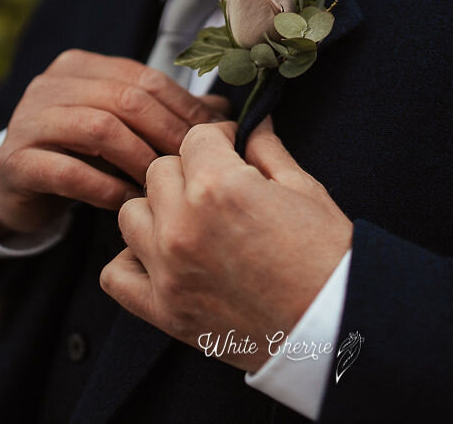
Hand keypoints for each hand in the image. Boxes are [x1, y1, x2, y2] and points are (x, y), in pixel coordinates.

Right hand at [0, 49, 229, 235]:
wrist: (17, 189)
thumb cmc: (81, 155)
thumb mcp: (124, 129)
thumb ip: (167, 115)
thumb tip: (226, 113)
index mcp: (81, 66)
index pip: (145, 78)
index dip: (186, 108)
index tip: (217, 137)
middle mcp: (51, 83)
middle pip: (126, 99)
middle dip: (168, 133)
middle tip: (195, 165)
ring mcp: (28, 119)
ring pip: (99, 129)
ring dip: (140, 160)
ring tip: (163, 186)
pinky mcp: (15, 161)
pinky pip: (69, 172)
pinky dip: (105, 188)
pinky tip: (127, 203)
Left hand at [99, 117, 352, 372]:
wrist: (336, 328)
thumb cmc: (328, 260)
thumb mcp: (305, 191)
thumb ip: (268, 151)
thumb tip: (256, 124)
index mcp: (220, 187)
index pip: (196, 137)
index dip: (220, 137)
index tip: (232, 148)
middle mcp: (183, 225)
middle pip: (159, 170)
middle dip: (189, 170)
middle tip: (218, 185)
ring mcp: (168, 270)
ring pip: (130, 214)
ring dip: (157, 210)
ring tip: (190, 220)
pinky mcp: (165, 311)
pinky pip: (116, 275)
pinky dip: (132, 261)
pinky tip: (162, 256)